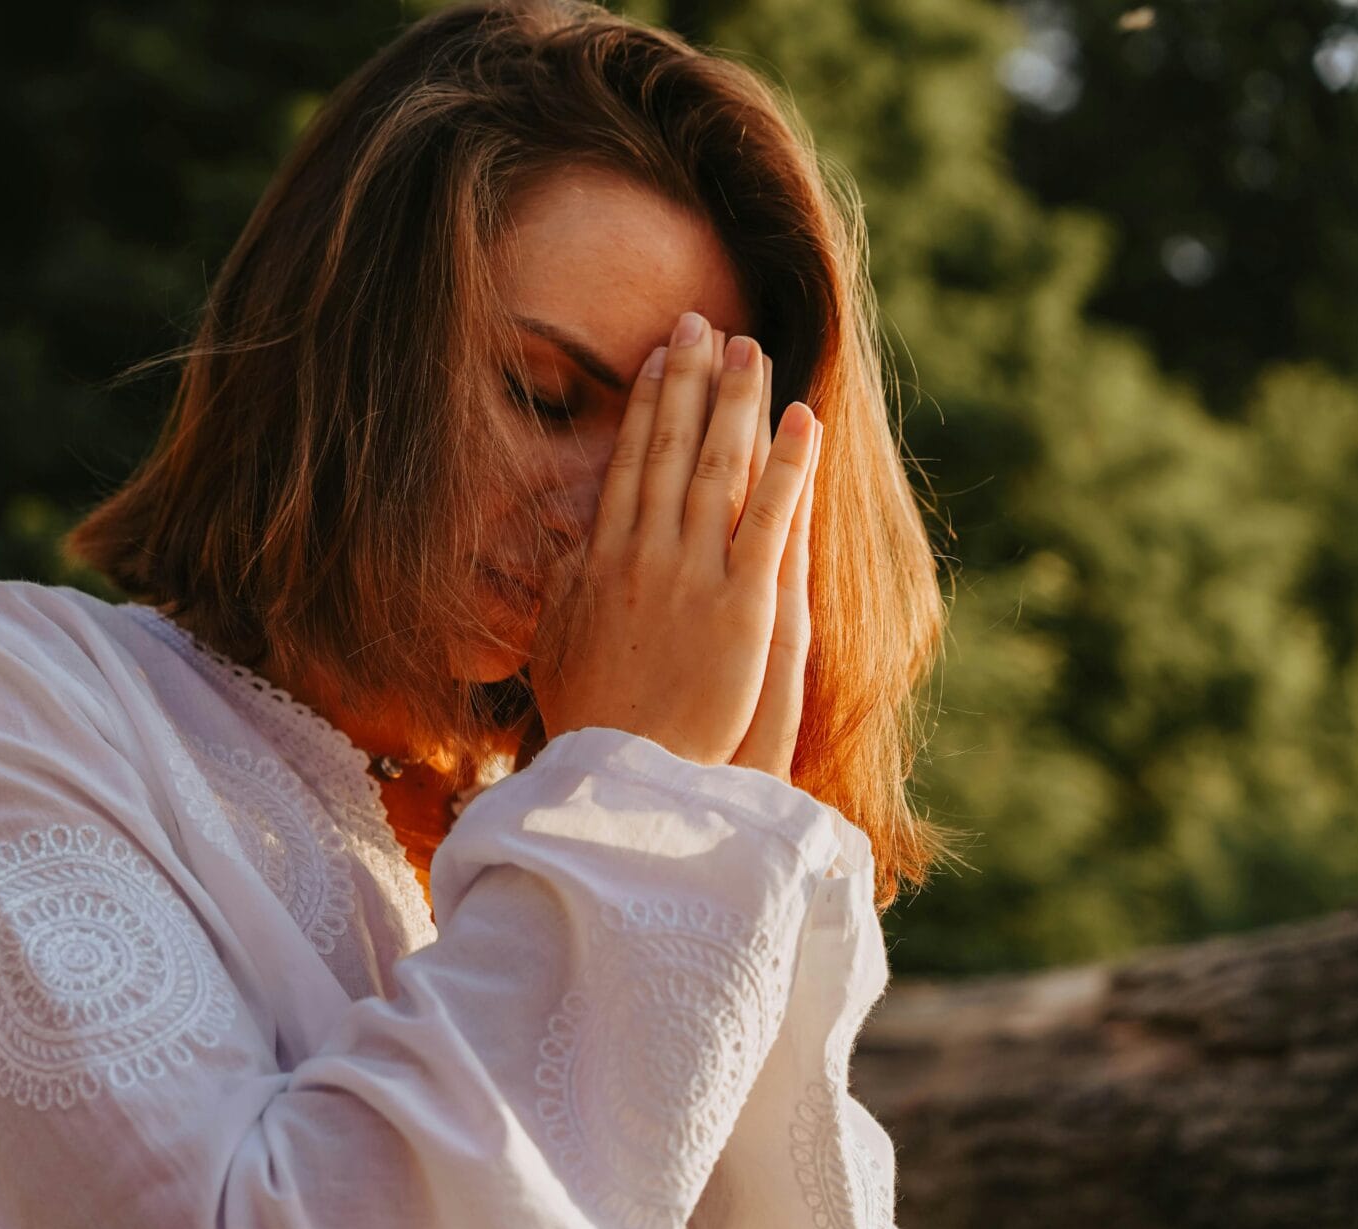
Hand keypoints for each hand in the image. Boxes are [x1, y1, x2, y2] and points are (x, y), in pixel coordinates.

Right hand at [527, 310, 822, 782]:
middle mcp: (645, 555)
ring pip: (717, 467)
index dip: (645, 406)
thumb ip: (565, 588)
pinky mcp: (742, 605)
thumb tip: (571, 542)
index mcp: (601, 562)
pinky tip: (802, 417)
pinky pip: (769, 518)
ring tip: (750, 347)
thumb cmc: (590, 723)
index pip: (627, 464)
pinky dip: (787, 464)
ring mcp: (694, 575)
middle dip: (686, 380)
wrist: (624, 778)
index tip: (658, 358)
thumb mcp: (555, 647)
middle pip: (667, 448)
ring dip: (734, 401)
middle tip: (701, 321)